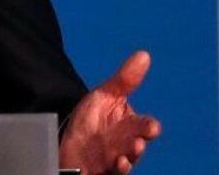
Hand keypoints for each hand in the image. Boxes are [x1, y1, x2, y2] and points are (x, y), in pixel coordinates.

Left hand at [58, 50, 161, 173]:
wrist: (67, 138)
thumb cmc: (91, 119)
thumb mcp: (105, 96)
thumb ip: (125, 80)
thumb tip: (144, 55)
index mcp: (129, 125)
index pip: (143, 126)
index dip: (148, 127)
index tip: (152, 127)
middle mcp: (125, 143)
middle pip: (137, 145)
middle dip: (139, 145)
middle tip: (138, 142)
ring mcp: (115, 158)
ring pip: (128, 160)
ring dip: (129, 158)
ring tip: (126, 156)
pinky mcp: (104, 171)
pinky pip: (114, 173)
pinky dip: (118, 170)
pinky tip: (116, 164)